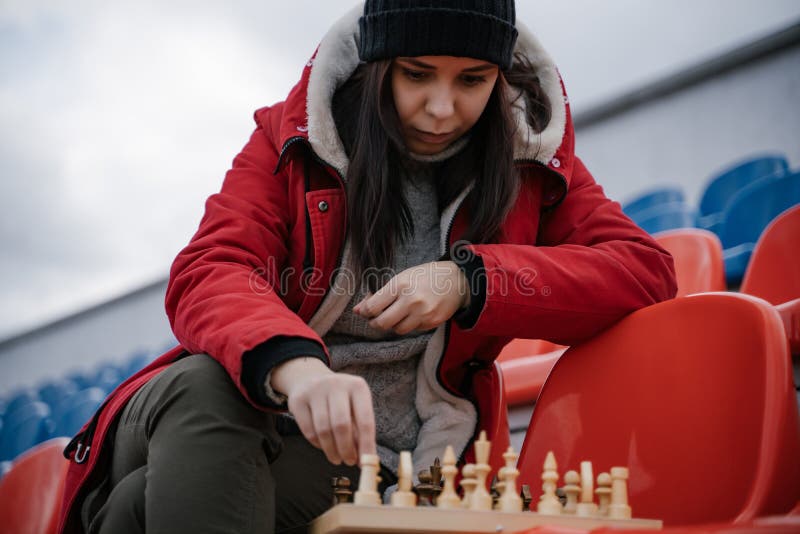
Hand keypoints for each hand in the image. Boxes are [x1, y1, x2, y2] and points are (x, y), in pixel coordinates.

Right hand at [270, 357, 375, 465]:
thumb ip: (360, 432)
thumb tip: (365, 460)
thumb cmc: (340, 399)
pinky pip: (308, 430)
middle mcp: (337, 384)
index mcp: (357, 386)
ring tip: (337, 458)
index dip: (366, 444)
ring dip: (331, 450)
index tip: (367, 462)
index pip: (365, 420)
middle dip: (346, 449)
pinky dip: (317, 444)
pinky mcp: (298, 400)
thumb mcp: (355, 408)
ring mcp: (315, 390)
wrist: (311, 379)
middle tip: (349, 462)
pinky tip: (323, 446)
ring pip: (323, 429)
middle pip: (341, 425)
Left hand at [353, 261, 469, 334]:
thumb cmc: (425, 276)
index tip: (364, 311)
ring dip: (393, 325)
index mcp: (400, 285)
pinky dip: (409, 325)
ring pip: (397, 329)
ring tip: (396, 315)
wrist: (456, 280)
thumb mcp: (401, 278)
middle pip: (382, 323)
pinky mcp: (432, 322)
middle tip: (376, 319)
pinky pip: (413, 330)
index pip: (373, 307)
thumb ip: (380, 294)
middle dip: (375, 323)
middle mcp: (411, 301)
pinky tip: (413, 314)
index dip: (365, 312)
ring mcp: (422, 313)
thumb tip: (358, 310)